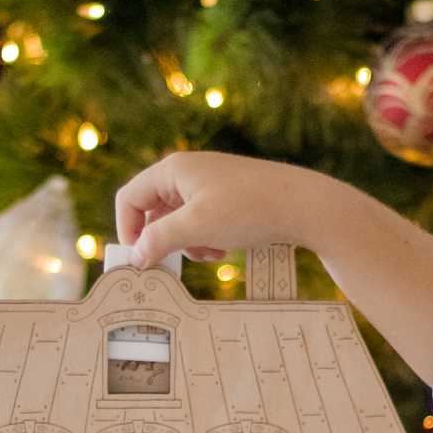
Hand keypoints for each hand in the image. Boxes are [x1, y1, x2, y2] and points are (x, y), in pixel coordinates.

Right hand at [114, 150, 322, 267]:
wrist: (304, 205)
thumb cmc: (249, 209)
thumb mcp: (197, 227)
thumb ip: (159, 240)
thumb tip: (135, 256)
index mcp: (173, 170)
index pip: (130, 198)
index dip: (128, 230)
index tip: (140, 260)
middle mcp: (187, 173)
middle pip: (153, 212)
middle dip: (165, 240)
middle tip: (177, 263)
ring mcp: (208, 184)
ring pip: (178, 221)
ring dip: (188, 244)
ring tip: (212, 252)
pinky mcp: (226, 198)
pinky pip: (201, 222)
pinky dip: (206, 239)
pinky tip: (225, 247)